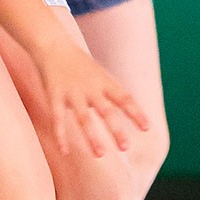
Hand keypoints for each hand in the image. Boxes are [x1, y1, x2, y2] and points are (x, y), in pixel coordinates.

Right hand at [37, 39, 149, 158]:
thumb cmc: (79, 64)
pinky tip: (64, 150)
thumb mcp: (100, 74)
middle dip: (115, 129)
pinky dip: (60, 135)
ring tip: (100, 154)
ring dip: (92, 137)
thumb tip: (130, 109)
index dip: (136, 113)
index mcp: (104, 82)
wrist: (52, 45)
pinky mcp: (54, 96)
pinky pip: (57, 118)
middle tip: (125, 147)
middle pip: (106, 111)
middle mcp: (90, 88)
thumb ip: (111, 92)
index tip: (147, 128)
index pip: (124, 98)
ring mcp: (72, 93)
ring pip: (83, 118)